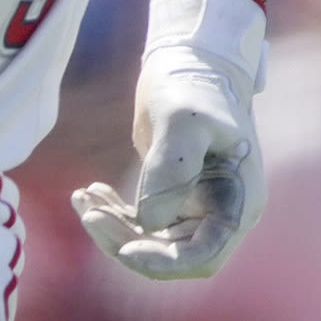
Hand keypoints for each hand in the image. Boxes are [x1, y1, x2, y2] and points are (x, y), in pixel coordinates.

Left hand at [72, 0, 267, 278]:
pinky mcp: (174, 197)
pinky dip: (115, 214)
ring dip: (114, 227)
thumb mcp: (181, 120)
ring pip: (152, 241)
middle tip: (90, 214)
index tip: (127, 248)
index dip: (165, 262)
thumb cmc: (193, 84)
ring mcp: (199, 206)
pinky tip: (89, 193)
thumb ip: (170, 169)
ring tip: (82, 199)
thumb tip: (151, 222)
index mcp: (238, 201)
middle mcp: (222, 212)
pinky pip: (142, 222)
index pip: (205, 255)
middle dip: (128, 241)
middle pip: (173, 254)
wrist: (190, 59)